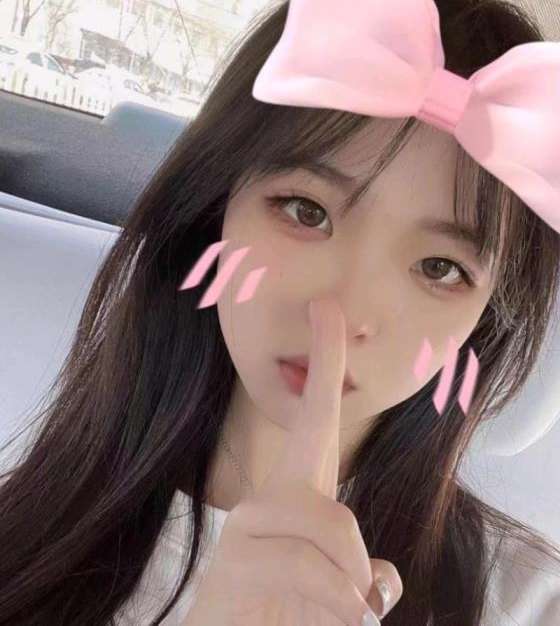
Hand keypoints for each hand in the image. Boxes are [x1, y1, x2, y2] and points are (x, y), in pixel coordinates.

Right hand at [184, 297, 402, 625]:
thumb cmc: (280, 614)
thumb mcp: (331, 587)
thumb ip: (357, 571)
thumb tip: (385, 579)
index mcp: (292, 495)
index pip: (313, 414)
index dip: (324, 359)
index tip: (328, 307)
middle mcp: (265, 501)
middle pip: (337, 512)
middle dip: (351, 563)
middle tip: (348, 606)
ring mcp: (245, 528)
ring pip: (331, 542)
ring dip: (344, 595)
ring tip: (327, 621)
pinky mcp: (234, 561)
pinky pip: (311, 575)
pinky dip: (334, 611)